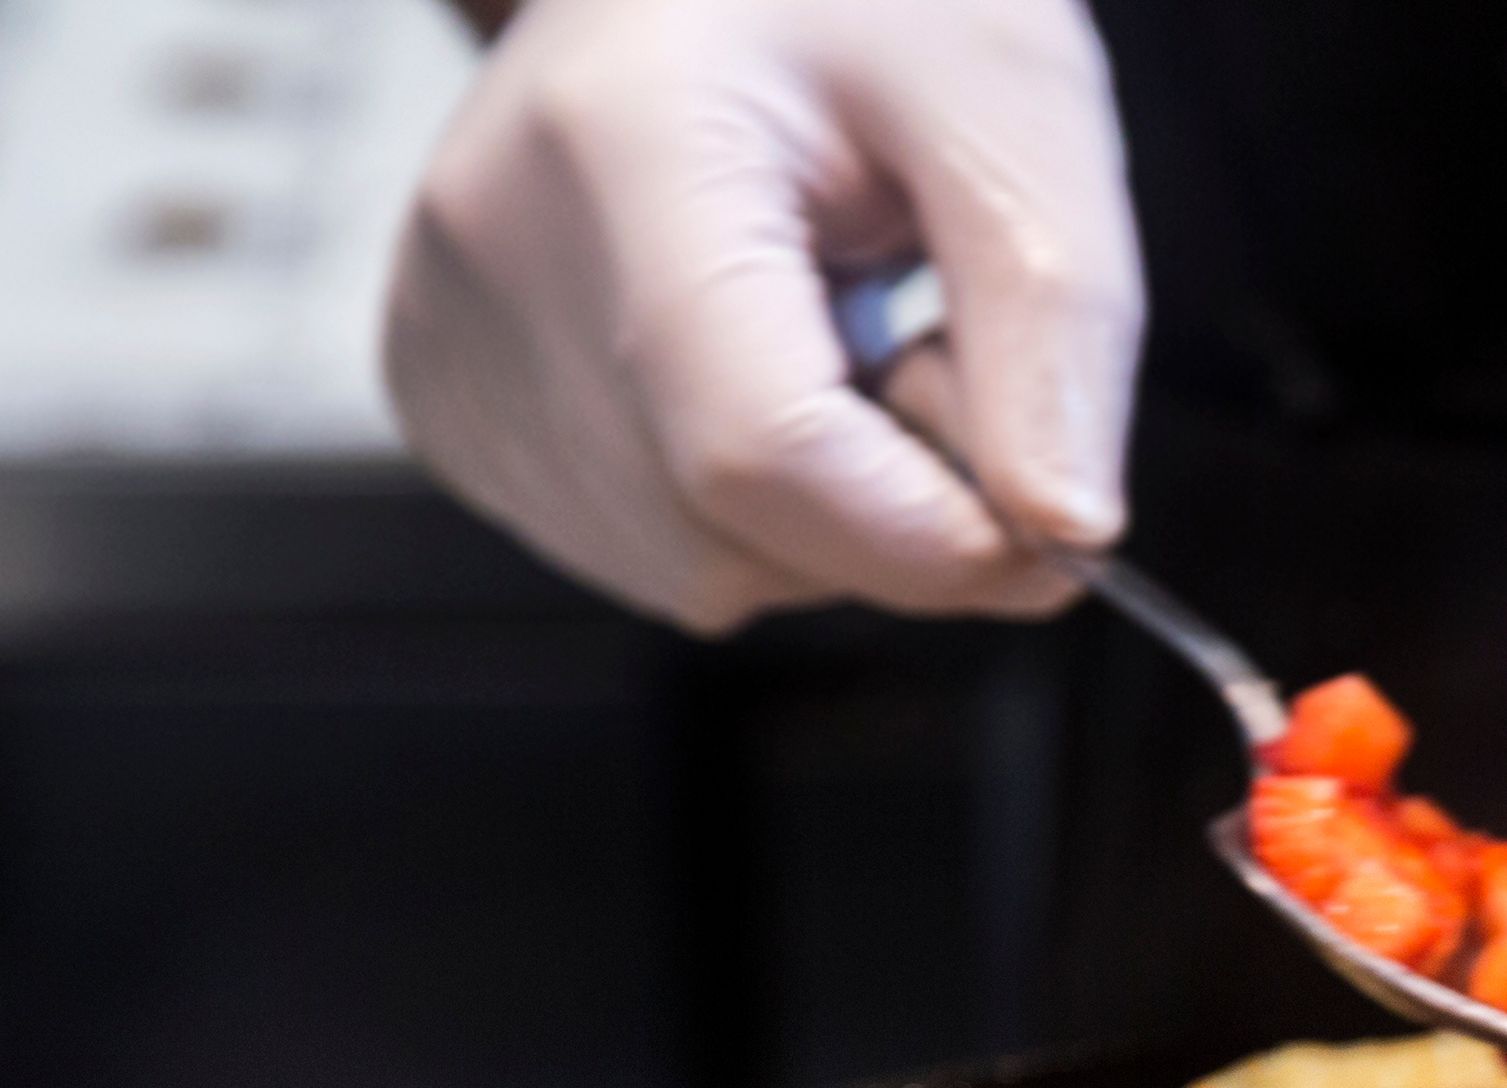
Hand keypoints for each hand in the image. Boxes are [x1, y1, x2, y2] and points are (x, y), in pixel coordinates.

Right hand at [382, 0, 1140, 631]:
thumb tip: (1063, 528)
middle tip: (930, 348)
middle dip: (888, 507)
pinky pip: (639, 548)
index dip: (934, 536)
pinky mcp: (442, 394)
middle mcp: (492, 250)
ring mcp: (444, 333)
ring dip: (819, 508)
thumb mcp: (1011, 99)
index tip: (1052, 536)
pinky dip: (740, 503)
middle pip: (730, 534)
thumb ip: (1055, 316)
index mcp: (621, 139)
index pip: (764, 447)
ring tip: (829, 325)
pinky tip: (753, 360)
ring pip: (693, 569)